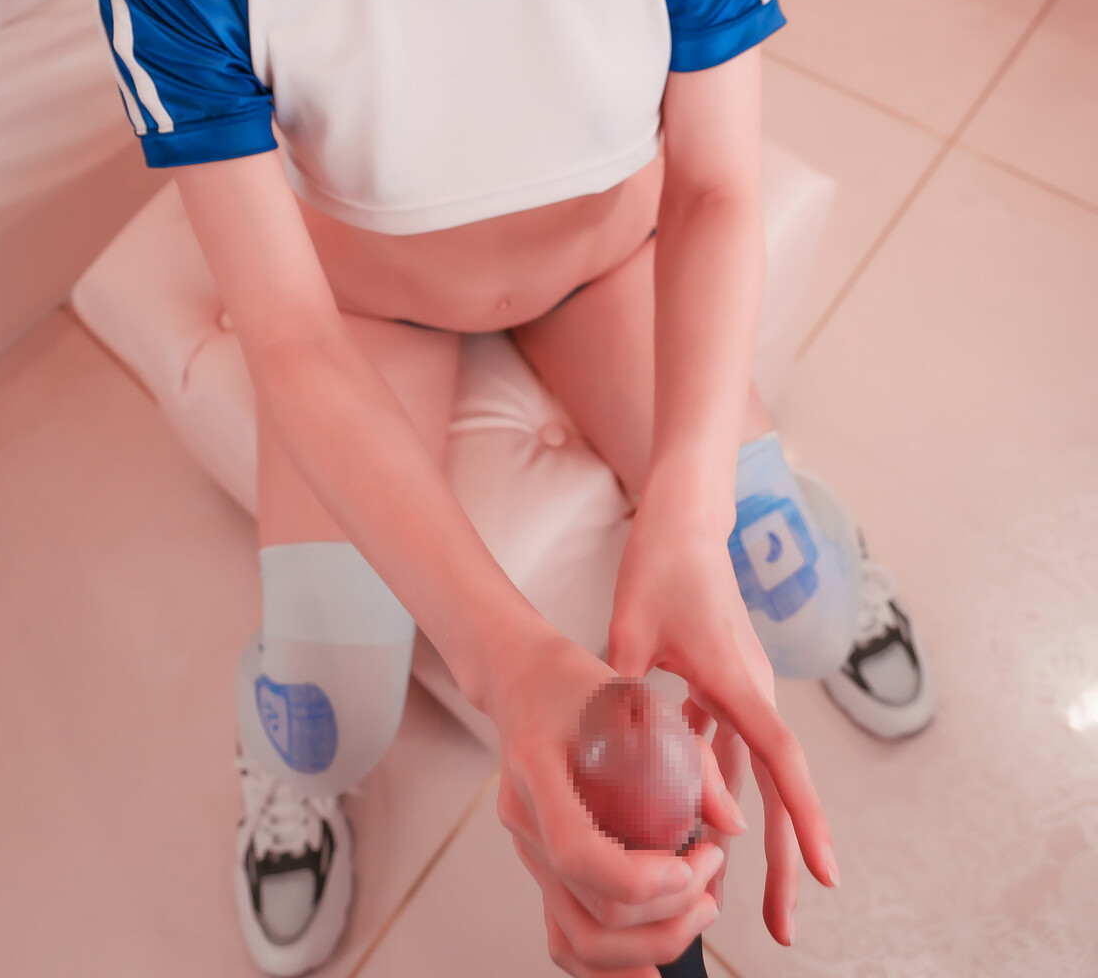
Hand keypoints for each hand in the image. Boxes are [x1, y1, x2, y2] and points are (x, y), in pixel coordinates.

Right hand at [489, 630, 746, 975]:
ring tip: (698, 914)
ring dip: (646, 947)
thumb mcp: (639, 698)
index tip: (694, 864)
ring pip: (577, 938)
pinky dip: (608, 965)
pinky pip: (564, 935)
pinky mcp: (541, 866)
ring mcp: (528, 850)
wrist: (523, 680)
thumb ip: (690, 757)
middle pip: (588, 910)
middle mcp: (524, 820)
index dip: (640, 878)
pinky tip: (651, 967)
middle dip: (664, 917)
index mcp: (537, 768)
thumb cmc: (582, 684)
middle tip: (712, 886)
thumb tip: (731, 825)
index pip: (578, 851)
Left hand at [607, 511, 838, 946]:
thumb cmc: (659, 567)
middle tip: (782, 930)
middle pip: (777, 787)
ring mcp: (744, 689)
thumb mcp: (629, 629)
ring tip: (732, 899)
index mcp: (736, 681)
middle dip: (782, 860)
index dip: (803, 822)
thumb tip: (623, 757)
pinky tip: (698, 825)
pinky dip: (720, 790)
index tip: (826, 877)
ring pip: (753, 776)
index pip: (781, 762)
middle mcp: (752, 691)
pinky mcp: (728, 685)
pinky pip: (730, 750)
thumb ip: (631, 694)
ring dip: (748, 834)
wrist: (683, 520)